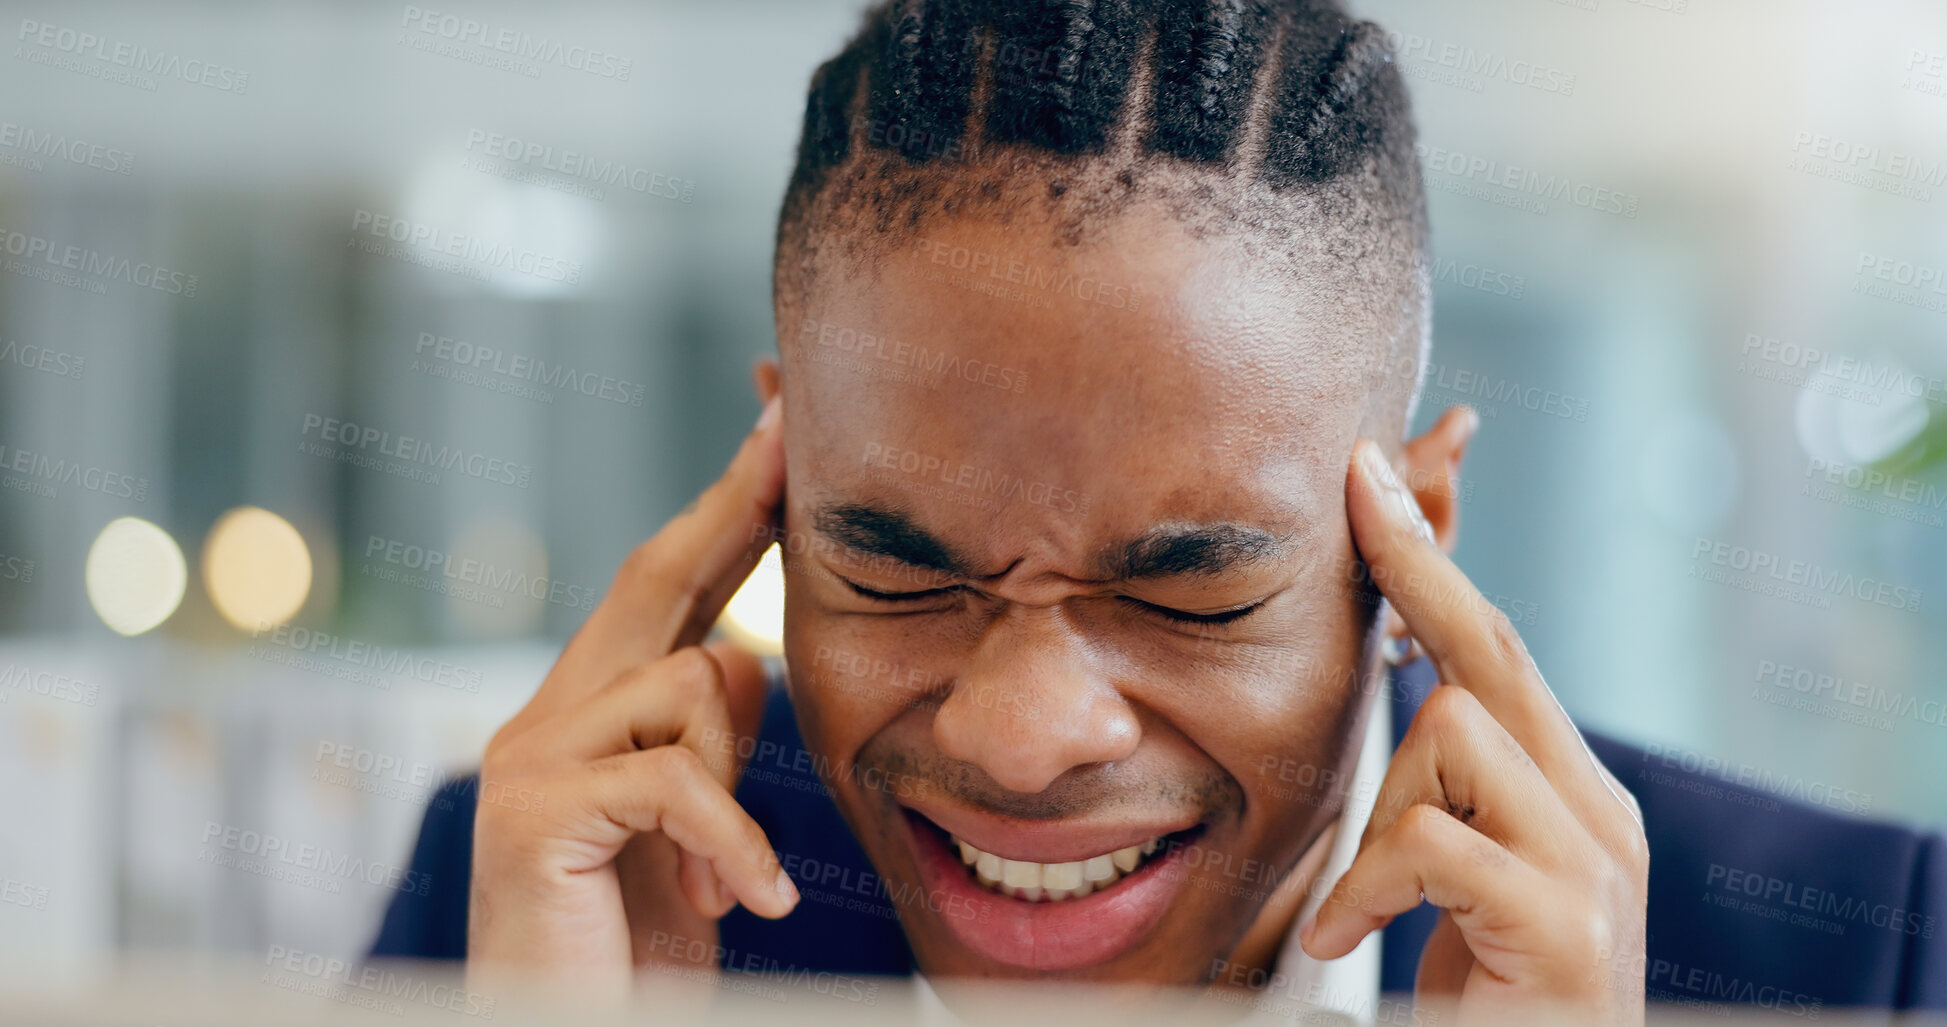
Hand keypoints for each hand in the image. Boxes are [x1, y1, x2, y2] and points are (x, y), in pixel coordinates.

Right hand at [467, 394, 799, 1001]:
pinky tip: (743, 900)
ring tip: (727, 880)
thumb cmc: (631, 955)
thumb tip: (738, 661)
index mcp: (591, 717)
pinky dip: (730, 838)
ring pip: (692, 684)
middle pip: (652, 577)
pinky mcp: (527, 811)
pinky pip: (674, 777)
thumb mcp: (691, 832)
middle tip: (788, 426)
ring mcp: (527, 757)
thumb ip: (705, 742)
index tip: (778, 430)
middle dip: (732, 502)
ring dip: (737, 784)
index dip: (723, 510)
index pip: (664, 590)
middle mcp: (546, 717)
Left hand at [1299, 429, 1647, 1024]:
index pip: (1496, 651)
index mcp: (1568, 795)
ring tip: (1356, 910)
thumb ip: (1437, 792)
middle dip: (1419, 562)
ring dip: (1378, 815)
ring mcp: (1595, 866)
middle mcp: (1598, 813)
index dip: (1433, 558)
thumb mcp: (1448, 877)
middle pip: (1495, 651)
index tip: (1373, 476)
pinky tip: (1345, 940)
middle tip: (1358, 486)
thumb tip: (1394, 690)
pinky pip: (1436, 842)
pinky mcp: (1567, 927)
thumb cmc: (1480, 1003)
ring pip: (1454, 734)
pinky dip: (1368, 887)